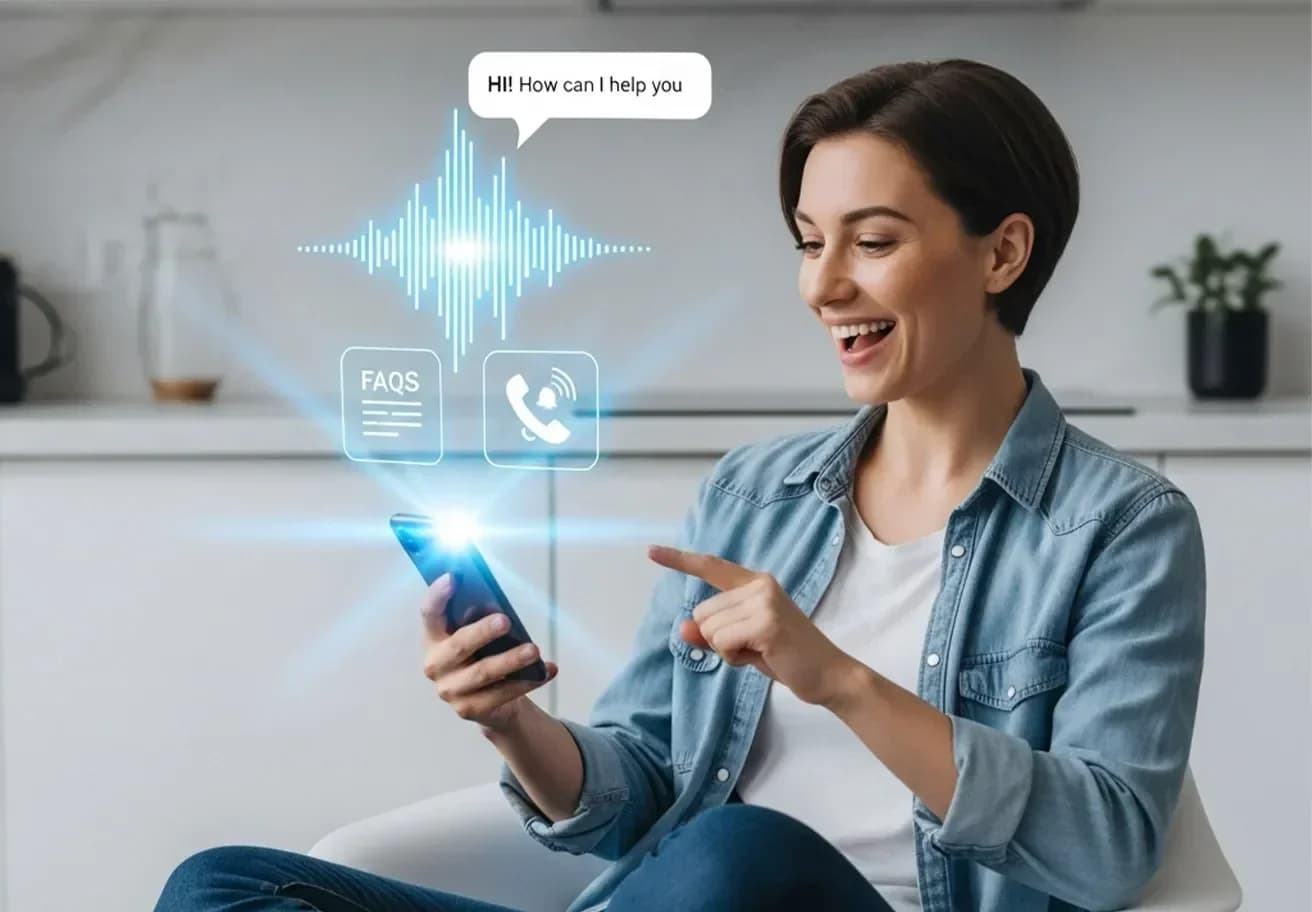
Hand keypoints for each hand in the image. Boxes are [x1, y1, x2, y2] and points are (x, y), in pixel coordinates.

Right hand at [420, 572, 556, 732]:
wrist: (491, 703)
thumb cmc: (484, 656)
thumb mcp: (480, 636)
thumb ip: (480, 619)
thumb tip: (500, 606)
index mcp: (434, 639)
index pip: (430, 614)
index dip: (438, 595)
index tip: (453, 576)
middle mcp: (435, 665)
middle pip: (459, 645)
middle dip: (482, 632)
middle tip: (505, 620)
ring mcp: (450, 690)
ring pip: (483, 672)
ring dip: (511, 660)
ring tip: (534, 650)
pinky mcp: (469, 709)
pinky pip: (502, 694)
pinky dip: (528, 681)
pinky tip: (547, 670)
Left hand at [647, 545, 860, 706]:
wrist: (828, 674)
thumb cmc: (786, 656)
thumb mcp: (744, 642)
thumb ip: (713, 633)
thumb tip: (681, 629)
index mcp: (756, 582)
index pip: (712, 566)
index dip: (679, 560)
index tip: (650, 551)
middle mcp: (760, 585)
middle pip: (701, 613)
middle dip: (718, 638)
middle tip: (753, 647)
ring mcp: (764, 602)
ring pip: (709, 629)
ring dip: (726, 650)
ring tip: (760, 651)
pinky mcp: (766, 623)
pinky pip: (722, 642)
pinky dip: (734, 657)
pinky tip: (761, 657)